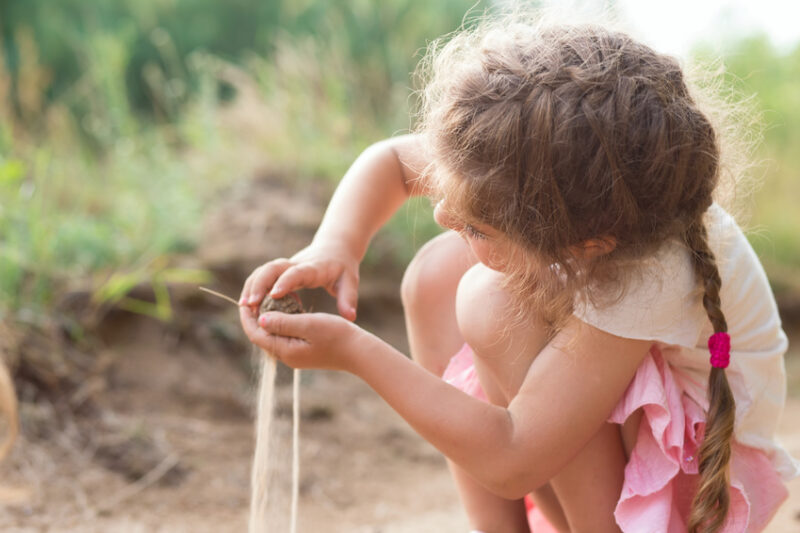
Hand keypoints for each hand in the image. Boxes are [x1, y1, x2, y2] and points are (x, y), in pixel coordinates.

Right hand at [239, 241, 359, 320]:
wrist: (335, 249)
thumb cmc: (343, 267)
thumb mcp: (350, 281)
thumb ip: (348, 298)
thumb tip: (350, 317)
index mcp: (313, 268)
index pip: (296, 272)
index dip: (285, 282)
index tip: (274, 295)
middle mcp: (295, 264)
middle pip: (272, 268)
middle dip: (259, 284)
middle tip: (250, 305)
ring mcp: (285, 267)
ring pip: (262, 271)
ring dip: (251, 287)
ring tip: (244, 307)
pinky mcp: (279, 272)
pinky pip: (261, 276)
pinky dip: (252, 288)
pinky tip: (247, 305)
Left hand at [239, 305, 365, 371]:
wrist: (359, 352)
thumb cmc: (337, 335)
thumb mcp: (309, 324)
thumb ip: (283, 322)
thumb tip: (260, 319)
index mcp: (285, 351)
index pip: (256, 334)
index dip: (247, 317)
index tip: (244, 300)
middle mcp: (287, 356)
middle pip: (261, 337)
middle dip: (254, 318)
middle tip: (252, 298)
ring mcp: (295, 355)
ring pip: (272, 336)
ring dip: (267, 320)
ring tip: (265, 301)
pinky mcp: (303, 352)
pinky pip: (284, 337)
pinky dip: (280, 323)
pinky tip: (285, 310)